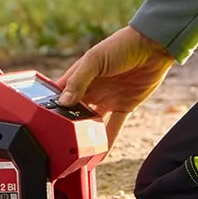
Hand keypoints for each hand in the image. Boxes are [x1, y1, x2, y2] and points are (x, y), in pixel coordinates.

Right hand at [57, 24, 175, 148]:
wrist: (153, 46)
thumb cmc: (121, 45)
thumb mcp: (95, 60)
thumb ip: (79, 80)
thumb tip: (63, 102)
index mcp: (80, 76)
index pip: (61, 95)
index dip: (52, 107)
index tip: (44, 123)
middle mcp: (92, 89)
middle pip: (75, 112)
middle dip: (68, 126)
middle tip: (59, 143)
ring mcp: (108, 99)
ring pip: (93, 122)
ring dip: (86, 135)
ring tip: (76, 152)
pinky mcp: (124, 107)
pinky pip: (114, 127)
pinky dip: (108, 140)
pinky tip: (100, 153)